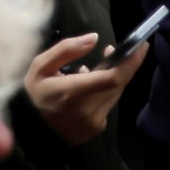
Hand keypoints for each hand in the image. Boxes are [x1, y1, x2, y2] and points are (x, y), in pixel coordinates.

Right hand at [24, 32, 150, 144]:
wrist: (28, 132)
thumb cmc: (32, 95)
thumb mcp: (40, 66)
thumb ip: (67, 49)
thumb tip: (94, 38)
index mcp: (72, 93)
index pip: (112, 78)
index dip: (131, 62)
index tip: (141, 45)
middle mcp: (87, 111)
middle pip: (118, 84)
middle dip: (125, 65)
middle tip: (123, 50)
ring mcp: (93, 123)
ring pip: (115, 93)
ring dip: (114, 77)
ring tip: (100, 65)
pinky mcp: (95, 129)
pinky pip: (108, 104)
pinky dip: (105, 91)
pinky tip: (90, 84)